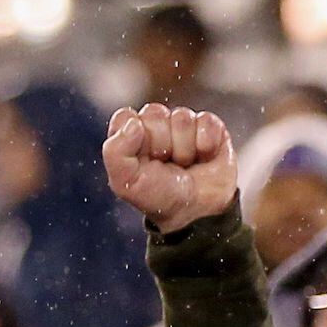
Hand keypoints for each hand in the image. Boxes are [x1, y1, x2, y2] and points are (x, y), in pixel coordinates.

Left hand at [102, 105, 237, 233]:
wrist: (197, 214)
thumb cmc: (159, 197)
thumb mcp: (125, 182)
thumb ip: (115, 151)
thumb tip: (134, 123)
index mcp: (130, 134)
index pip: (127, 116)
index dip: (136, 139)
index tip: (144, 161)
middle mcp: (156, 125)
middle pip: (155, 113)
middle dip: (162, 144)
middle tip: (167, 166)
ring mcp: (184, 125)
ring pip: (182, 117)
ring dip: (186, 148)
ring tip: (186, 164)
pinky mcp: (210, 128)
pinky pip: (207, 121)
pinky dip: (207, 143)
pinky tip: (204, 157)